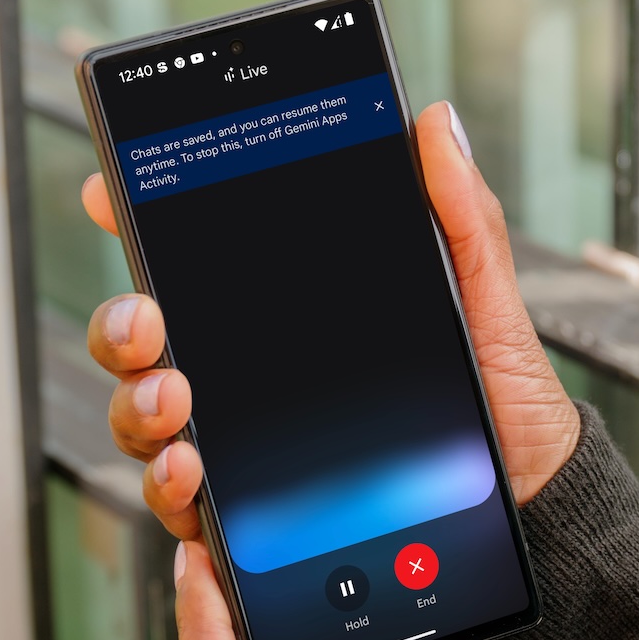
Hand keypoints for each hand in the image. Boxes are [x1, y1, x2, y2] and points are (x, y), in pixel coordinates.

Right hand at [82, 101, 581, 540]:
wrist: (530, 492)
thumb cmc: (498, 391)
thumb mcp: (482, 297)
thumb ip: (458, 213)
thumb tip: (434, 123)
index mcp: (287, 312)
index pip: (195, 262)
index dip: (140, 224)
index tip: (108, 196)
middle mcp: (249, 375)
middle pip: (144, 346)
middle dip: (122, 328)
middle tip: (149, 322)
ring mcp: (246, 445)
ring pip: (147, 422)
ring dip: (138, 407)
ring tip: (175, 402)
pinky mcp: (259, 516)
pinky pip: (186, 506)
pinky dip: (170, 489)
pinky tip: (192, 474)